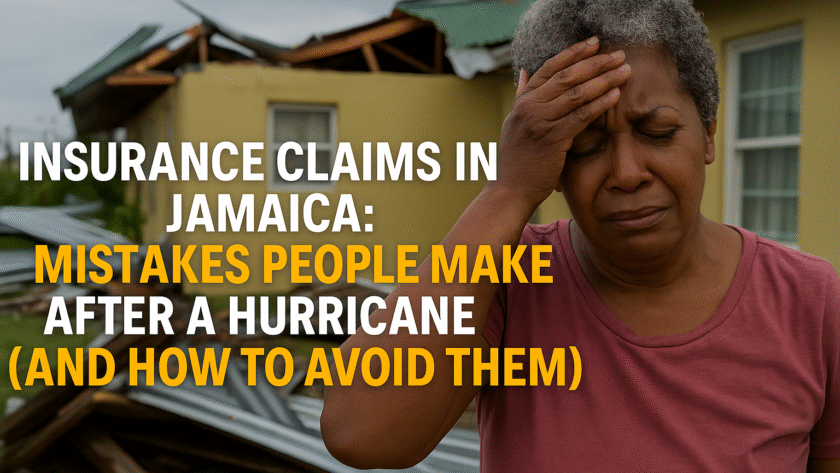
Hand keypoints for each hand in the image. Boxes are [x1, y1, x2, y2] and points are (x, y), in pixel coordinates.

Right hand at [493, 37, 630, 210]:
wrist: (509, 190)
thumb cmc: (516, 160)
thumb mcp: (514, 123)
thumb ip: (522, 96)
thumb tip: (527, 72)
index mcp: (522, 101)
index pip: (550, 67)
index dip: (574, 52)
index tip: (595, 43)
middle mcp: (529, 107)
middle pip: (567, 75)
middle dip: (596, 62)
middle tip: (619, 54)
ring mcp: (540, 122)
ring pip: (577, 93)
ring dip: (604, 79)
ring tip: (624, 71)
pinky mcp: (552, 139)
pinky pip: (581, 116)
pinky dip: (600, 103)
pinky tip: (616, 95)